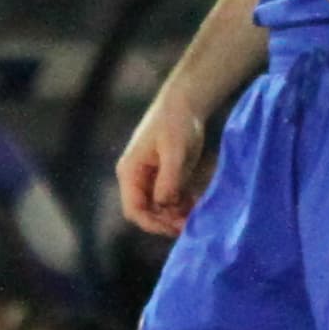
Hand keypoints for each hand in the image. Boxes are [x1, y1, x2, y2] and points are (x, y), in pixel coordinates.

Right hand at [117, 85, 207, 236]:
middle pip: (147, 212)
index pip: (134, 209)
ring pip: (160, 209)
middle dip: (166, 221)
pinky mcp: (167, 177)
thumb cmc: (176, 122)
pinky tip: (197, 206)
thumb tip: (164, 204)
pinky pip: (172, 200)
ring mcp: (152, 178)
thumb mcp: (174, 151)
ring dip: (176, 216)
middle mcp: (137, 178)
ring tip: (196, 216)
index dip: (151, 223)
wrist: (185, 103)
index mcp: (130, 172)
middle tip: (189, 225)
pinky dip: (183, 206)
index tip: (173, 227)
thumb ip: (168, 178)